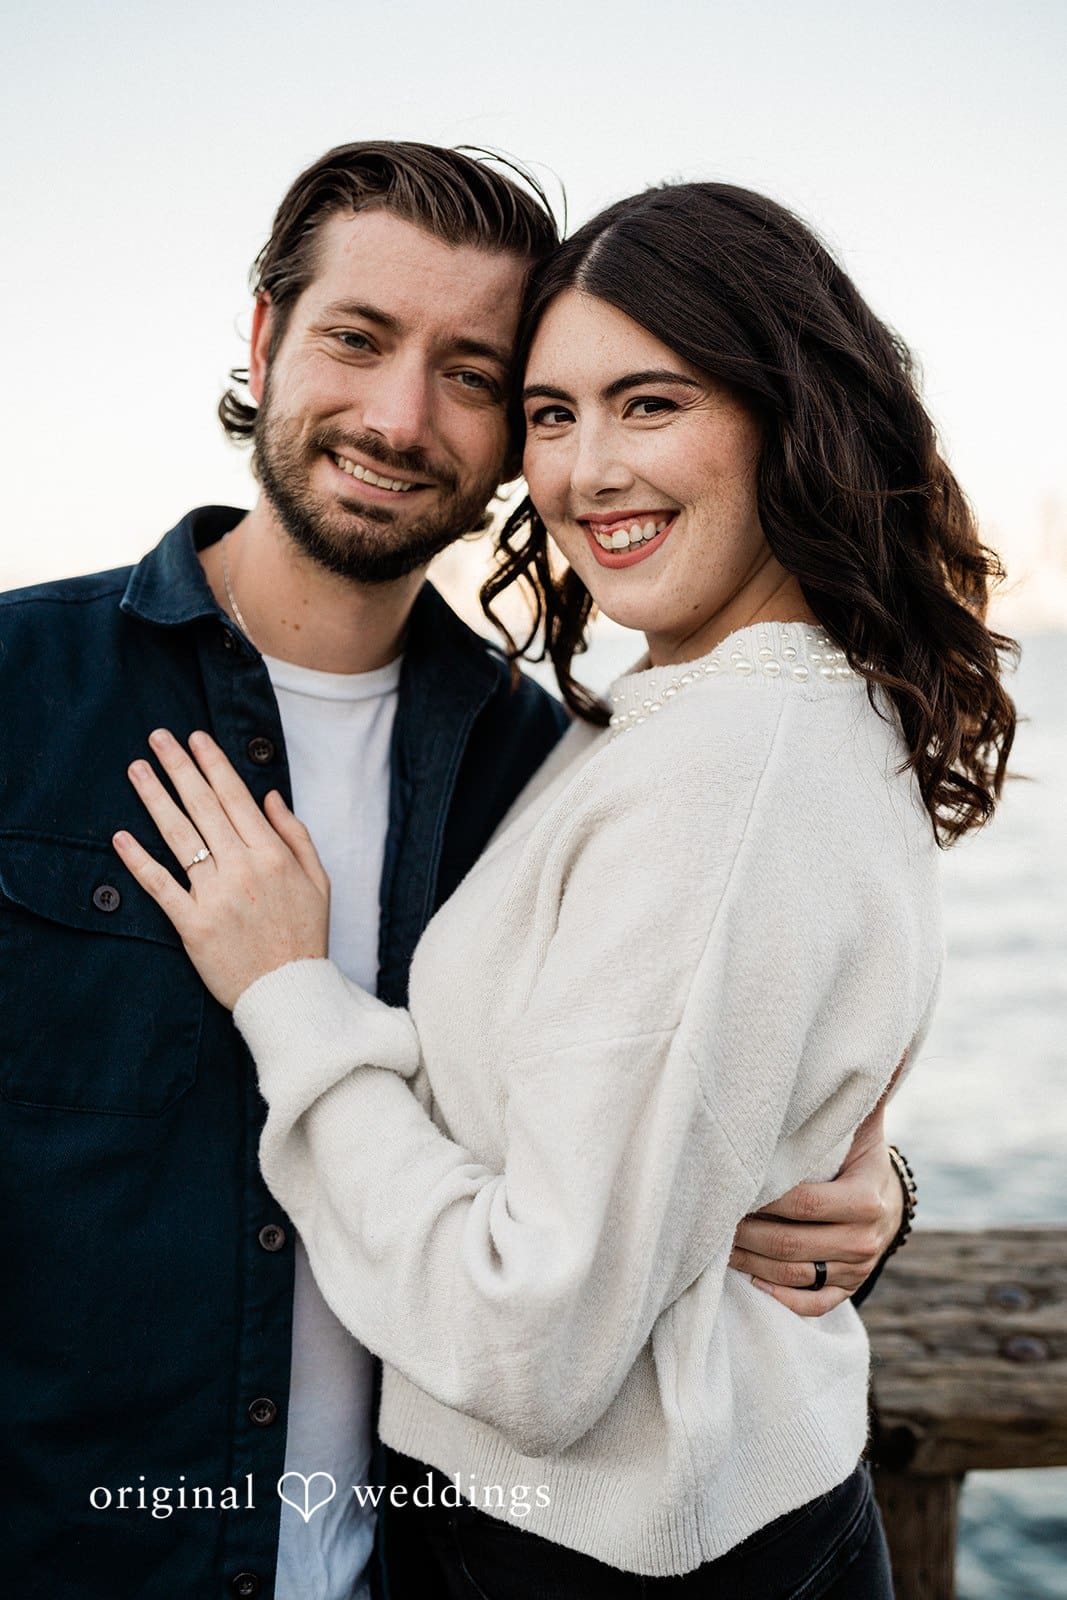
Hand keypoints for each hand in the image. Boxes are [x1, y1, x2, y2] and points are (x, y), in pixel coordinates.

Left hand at [112, 728, 329, 1009]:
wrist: (289, 993)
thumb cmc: (304, 935)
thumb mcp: (318, 880)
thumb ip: (295, 834)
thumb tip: (269, 795)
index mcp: (273, 855)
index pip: (236, 798)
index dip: (213, 765)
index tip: (195, 739)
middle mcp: (243, 868)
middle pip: (204, 807)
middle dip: (179, 767)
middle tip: (157, 738)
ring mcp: (216, 896)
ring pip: (179, 837)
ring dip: (155, 798)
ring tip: (137, 770)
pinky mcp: (193, 925)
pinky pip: (160, 886)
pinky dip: (138, 860)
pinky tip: (121, 836)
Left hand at [728, 1100, 903, 1315]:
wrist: (888, 1204)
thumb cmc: (857, 1156)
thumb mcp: (861, 1126)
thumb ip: (858, 1092)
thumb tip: (883, 1041)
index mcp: (866, 1197)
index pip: (804, 1203)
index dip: (762, 1197)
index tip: (729, 1185)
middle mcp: (865, 1239)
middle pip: (791, 1243)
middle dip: (745, 1231)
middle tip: (707, 1217)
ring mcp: (857, 1270)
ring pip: (792, 1274)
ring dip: (748, 1261)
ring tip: (713, 1244)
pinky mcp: (846, 1291)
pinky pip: (809, 1304)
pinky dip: (776, 1296)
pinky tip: (746, 1277)